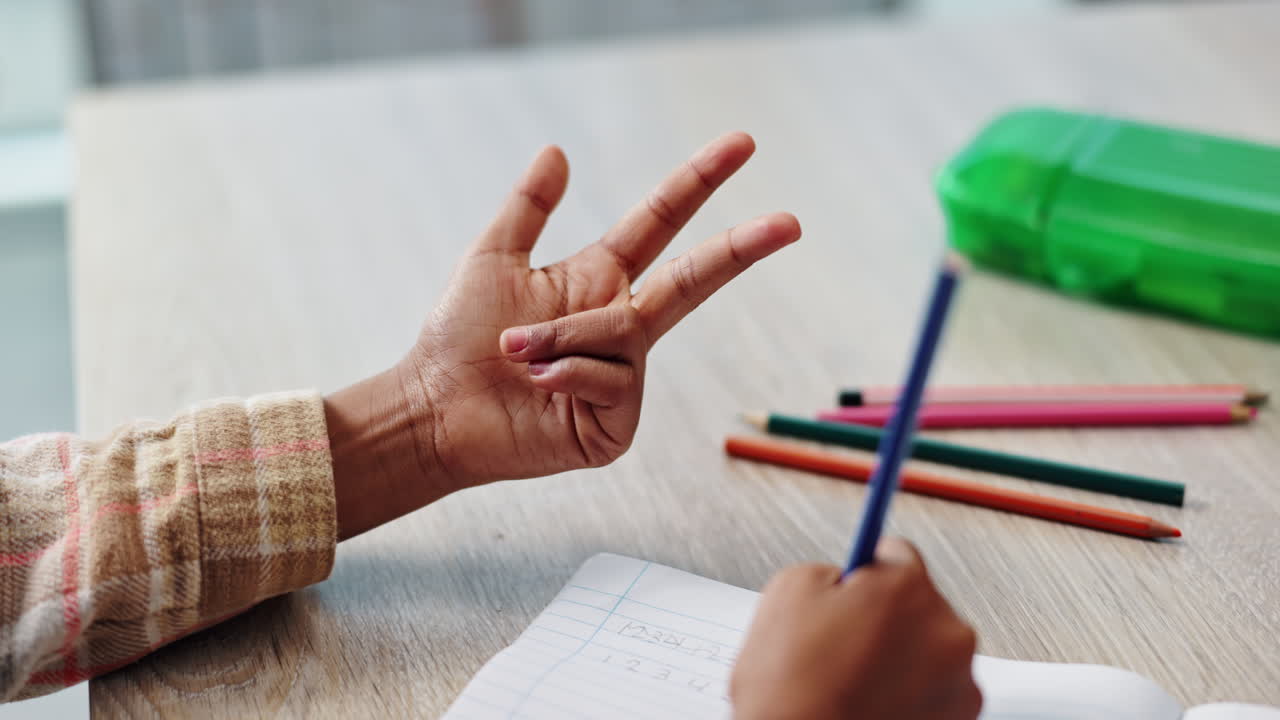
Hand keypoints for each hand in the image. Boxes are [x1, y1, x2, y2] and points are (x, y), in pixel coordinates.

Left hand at [326, 132, 799, 537]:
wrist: (433, 409)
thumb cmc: (458, 339)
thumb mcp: (492, 258)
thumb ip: (528, 206)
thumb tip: (558, 150)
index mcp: (600, 281)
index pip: (662, 223)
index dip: (700, 182)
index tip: (743, 145)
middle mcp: (623, 327)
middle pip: (693, 279)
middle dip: (741, 248)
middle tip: (792, 222)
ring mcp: (625, 379)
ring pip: (623, 334)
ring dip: (562, 338)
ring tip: (513, 353)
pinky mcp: (616, 425)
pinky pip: (610, 382)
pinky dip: (567, 376)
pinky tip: (538, 390)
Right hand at [730, 539, 981, 719]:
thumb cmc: (790, 689)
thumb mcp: (789, 591)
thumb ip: (829, 571)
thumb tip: (846, 580)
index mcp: (907, 588)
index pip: (896, 553)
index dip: (866, 570)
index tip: (859, 581)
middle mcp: (947, 630)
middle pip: (917, 603)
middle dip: (885, 617)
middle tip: (842, 641)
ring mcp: (958, 682)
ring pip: (928, 649)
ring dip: (900, 657)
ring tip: (851, 681)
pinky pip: (935, 691)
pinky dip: (910, 695)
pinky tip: (870, 703)